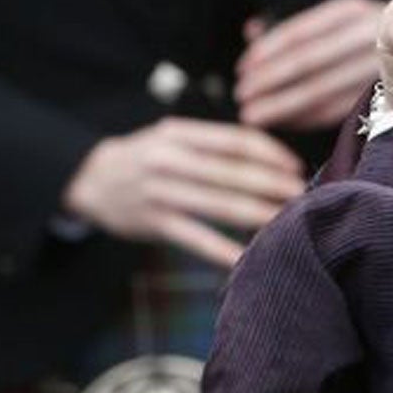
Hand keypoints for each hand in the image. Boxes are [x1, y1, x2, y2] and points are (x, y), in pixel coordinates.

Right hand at [61, 117, 306, 267]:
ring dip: (258, 214)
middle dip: (272, 185)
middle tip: (302, 194)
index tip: (294, 165)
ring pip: (219, 206)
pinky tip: (248, 258)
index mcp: (180, 133)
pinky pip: (197, 240)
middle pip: (232, 173)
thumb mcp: (174, 136)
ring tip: (287, 220)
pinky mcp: (154, 224)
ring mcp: (161, 194)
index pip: (235, 140)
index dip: (270, 153)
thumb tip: (271, 154)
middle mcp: (170, 160)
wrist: (89, 179)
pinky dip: (224, 250)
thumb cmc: (147, 155)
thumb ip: (214, 142)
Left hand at [237, 0, 382, 130]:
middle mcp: (368, 34)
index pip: (301, 32)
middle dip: (270, 82)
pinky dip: (309, 118)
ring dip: (284, 105)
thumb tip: (252, 30)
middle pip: (308, 61)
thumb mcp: (340, 18)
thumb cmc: (372, 34)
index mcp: (351, 11)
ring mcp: (380, 64)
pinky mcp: (387, 92)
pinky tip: (288, 122)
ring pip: (322, 89)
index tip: (243, 69)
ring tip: (255, 116)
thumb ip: (298, 26)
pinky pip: (339, 109)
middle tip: (242, 98)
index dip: (267, 52)